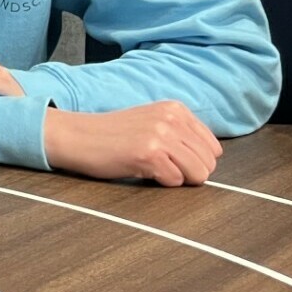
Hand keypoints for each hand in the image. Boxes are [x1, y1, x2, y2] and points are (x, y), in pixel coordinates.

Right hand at [44, 102, 222, 185]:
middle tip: (162, 168)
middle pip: (209, 163)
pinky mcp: (149, 154)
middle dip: (190, 172)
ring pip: (199, 173)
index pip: (214, 147)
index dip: (196, 160)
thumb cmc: (111, 135)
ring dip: (178, 178)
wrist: (77, 136)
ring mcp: (161, 135)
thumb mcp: (152, 122)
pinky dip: (161, 182)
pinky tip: (141, 170)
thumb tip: (210, 160)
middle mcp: (172, 119)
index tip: (173, 160)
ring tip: (154, 169)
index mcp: (176, 109)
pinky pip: (175, 181)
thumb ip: (180, 133)